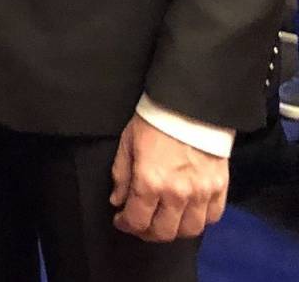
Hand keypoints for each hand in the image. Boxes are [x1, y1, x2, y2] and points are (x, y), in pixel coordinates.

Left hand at [110, 113, 227, 241]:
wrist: (188, 105)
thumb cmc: (154, 120)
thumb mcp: (127, 143)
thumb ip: (121, 174)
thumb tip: (117, 200)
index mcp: (150, 181)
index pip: (137, 219)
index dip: (126, 224)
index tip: (121, 220)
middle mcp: (177, 193)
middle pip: (164, 232)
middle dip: (148, 232)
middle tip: (141, 224)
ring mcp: (201, 193)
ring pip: (190, 230)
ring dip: (175, 230)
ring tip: (164, 221)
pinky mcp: (220, 188)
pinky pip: (212, 217)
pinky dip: (200, 220)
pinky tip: (188, 212)